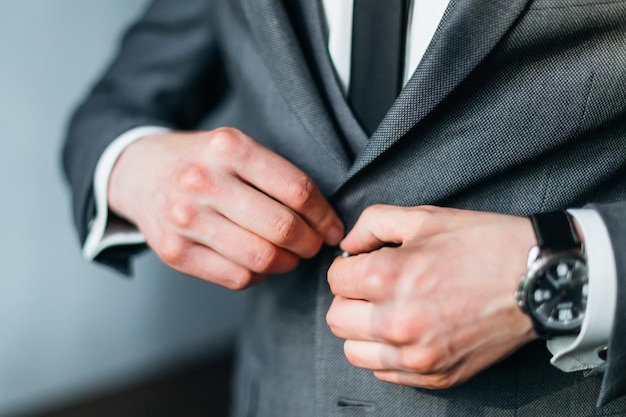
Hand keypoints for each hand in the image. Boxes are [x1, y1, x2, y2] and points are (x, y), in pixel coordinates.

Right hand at [108, 128, 343, 288]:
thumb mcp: (235, 148)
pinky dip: (258, 275)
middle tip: (315, 245)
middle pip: (281, 228)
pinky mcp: (173, 252)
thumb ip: (276, 175)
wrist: (139, 172)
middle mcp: (203, 181)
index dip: (325, 216)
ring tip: (291, 256)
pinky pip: (236, 278)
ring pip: (261, 258)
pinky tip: (259, 262)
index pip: (297, 190)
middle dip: (310, 243)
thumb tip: (325, 220)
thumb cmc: (200, 162)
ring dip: (288, 263)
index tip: (333, 228)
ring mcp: (184, 218)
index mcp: (228, 147)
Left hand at [326, 205, 536, 388]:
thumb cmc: (482, 244)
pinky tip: (405, 332)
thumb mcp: (424, 217)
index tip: (365, 263)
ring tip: (385, 311)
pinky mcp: (435, 376)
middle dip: (349, 298)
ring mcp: (415, 356)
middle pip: (336, 319)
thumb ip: (371, 224)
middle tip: (372, 287)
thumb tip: (348, 246)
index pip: (335, 279)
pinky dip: (385, 353)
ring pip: (354, 352)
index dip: (348, 266)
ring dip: (362, 329)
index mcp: (386, 277)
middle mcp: (395, 322)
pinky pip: (384, 373)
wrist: (537, 280)